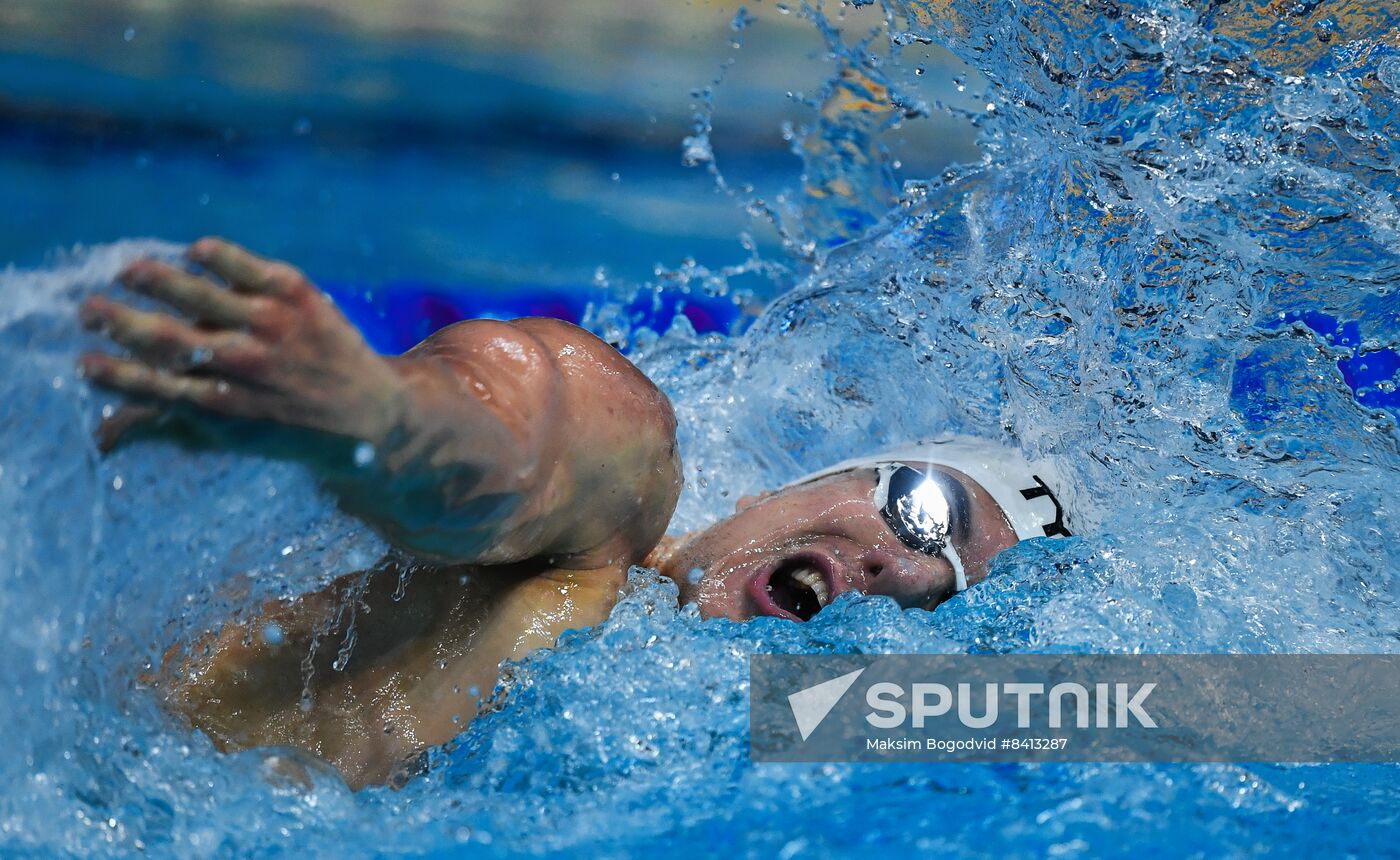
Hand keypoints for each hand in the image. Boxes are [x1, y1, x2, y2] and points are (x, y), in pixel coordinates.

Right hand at [80, 238, 404, 451]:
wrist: (369, 414)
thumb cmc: (284, 424)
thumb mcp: (227, 438)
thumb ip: (162, 428)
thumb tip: (97, 439)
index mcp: (221, 406)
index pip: (155, 387)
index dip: (116, 373)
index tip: (83, 361)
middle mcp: (244, 364)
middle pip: (168, 339)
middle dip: (121, 322)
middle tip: (87, 309)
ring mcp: (270, 326)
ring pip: (200, 295)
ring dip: (157, 280)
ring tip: (127, 272)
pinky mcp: (295, 294)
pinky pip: (245, 266)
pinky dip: (216, 255)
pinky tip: (192, 251)